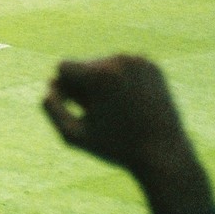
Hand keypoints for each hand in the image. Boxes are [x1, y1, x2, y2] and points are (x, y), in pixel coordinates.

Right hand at [41, 56, 190, 175]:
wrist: (164, 152)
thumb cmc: (115, 146)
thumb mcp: (72, 135)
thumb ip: (51, 109)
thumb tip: (50, 84)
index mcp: (100, 75)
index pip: (63, 67)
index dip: (63, 89)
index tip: (73, 107)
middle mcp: (120, 60)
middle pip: (83, 64)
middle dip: (82, 85)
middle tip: (94, 111)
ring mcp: (139, 60)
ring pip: (102, 64)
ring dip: (99, 83)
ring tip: (111, 108)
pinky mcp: (152, 65)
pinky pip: (122, 66)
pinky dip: (118, 81)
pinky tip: (126, 101)